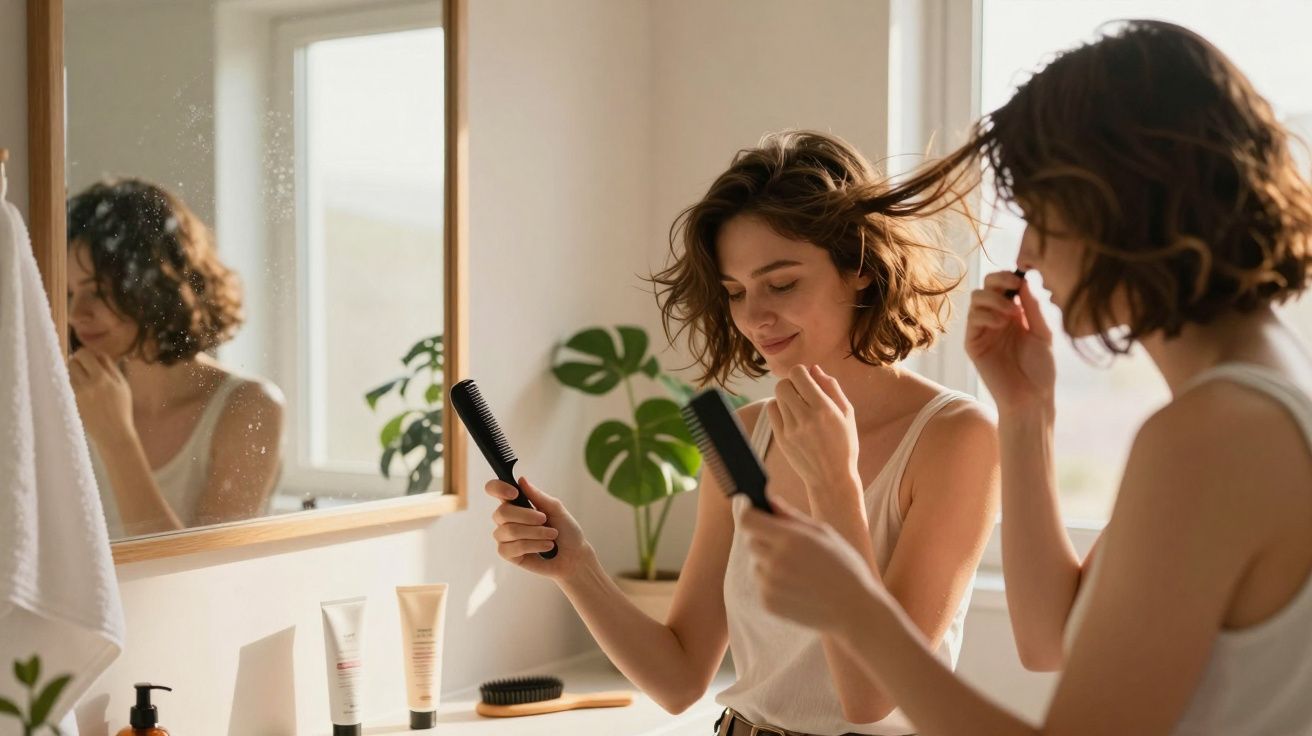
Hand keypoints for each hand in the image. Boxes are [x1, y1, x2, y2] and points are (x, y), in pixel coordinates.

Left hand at [67, 349, 133, 445]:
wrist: (113, 433)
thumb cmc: (121, 409)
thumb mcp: (122, 385)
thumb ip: (110, 367)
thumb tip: (97, 354)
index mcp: (103, 378)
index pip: (85, 354)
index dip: (85, 354)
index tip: (88, 358)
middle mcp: (89, 385)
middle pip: (73, 362)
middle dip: (77, 363)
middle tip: (84, 369)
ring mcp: (78, 394)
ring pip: (68, 374)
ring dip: (73, 374)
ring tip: (83, 382)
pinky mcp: (72, 402)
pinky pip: (67, 386)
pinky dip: (72, 385)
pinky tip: (81, 392)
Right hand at [486, 476, 592, 580]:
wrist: (573, 555)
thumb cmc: (565, 531)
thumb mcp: (556, 509)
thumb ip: (538, 496)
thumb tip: (522, 480)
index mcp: (516, 503)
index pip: (495, 490)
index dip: (498, 488)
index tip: (514, 493)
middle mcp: (507, 519)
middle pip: (501, 512)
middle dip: (526, 516)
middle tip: (544, 519)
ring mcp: (505, 537)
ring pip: (509, 531)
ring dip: (535, 533)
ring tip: (551, 536)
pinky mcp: (508, 554)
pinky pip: (512, 548)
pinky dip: (533, 546)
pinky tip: (546, 547)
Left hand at [740, 498, 888, 632]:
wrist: (855, 609)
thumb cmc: (844, 567)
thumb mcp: (824, 534)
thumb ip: (792, 516)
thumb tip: (769, 501)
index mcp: (789, 539)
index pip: (747, 520)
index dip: (748, 513)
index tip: (753, 511)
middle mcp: (775, 561)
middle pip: (751, 542)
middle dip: (764, 540)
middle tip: (789, 547)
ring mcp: (770, 585)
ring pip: (756, 564)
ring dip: (769, 564)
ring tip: (799, 572)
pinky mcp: (769, 604)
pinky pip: (762, 586)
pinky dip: (774, 584)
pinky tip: (798, 588)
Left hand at [769, 364, 859, 490]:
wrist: (832, 478)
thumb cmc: (844, 444)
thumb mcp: (847, 413)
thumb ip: (831, 387)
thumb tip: (814, 368)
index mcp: (824, 409)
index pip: (798, 375)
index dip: (801, 372)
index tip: (807, 379)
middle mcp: (805, 418)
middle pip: (783, 384)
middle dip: (792, 383)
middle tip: (802, 392)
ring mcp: (791, 430)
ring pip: (777, 397)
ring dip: (786, 396)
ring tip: (798, 406)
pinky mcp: (781, 439)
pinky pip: (772, 411)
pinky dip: (779, 408)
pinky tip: (791, 416)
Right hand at [966, 271, 1055, 413]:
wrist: (1031, 397)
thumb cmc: (1041, 369)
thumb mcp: (1043, 333)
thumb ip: (1033, 307)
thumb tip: (1024, 280)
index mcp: (1013, 315)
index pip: (1002, 286)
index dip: (1008, 277)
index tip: (1021, 278)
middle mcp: (995, 319)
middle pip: (985, 287)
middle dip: (998, 280)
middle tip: (1013, 287)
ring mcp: (982, 331)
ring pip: (976, 299)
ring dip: (994, 300)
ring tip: (1012, 314)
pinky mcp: (972, 344)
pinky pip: (972, 320)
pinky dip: (987, 315)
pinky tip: (1002, 325)